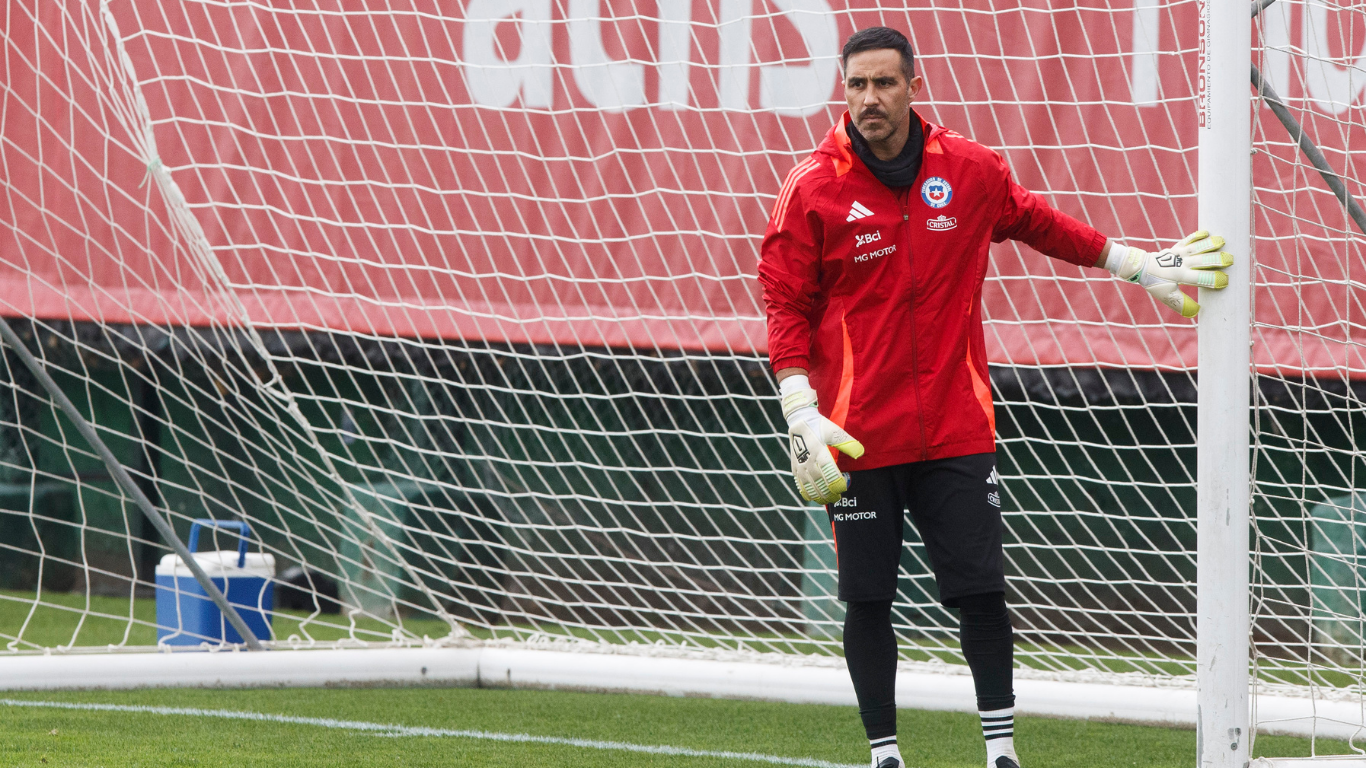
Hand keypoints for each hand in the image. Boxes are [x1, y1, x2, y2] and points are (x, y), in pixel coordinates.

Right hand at [781, 386, 864, 503]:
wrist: (799, 421)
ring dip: (819, 496)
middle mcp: (808, 461)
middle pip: (820, 484)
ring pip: (809, 487)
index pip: (830, 474)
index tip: (844, 487)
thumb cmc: (820, 427)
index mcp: (819, 452)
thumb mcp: (835, 431)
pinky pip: (800, 485)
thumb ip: (847, 443)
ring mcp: (800, 466)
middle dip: (829, 494)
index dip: (837, 483)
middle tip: (838, 498)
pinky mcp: (795, 467)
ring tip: (827, 500)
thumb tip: (860, 453)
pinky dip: (806, 493)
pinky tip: (813, 497)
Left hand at [1106, 231, 1232, 317]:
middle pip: (1200, 261)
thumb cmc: (1155, 283)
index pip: (1198, 278)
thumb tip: (1196, 312)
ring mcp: (1178, 254)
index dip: (1211, 280)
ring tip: (1222, 241)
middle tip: (1231, 260)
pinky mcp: (1177, 247)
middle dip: (1216, 260)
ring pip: (1195, 248)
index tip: (1225, 281)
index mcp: (1179, 276)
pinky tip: (1207, 232)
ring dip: (1208, 244)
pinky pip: (1187, 240)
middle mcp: (1180, 263)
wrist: (1141, 267)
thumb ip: (1181, 303)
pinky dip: (1196, 235)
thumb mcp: (1166, 295)